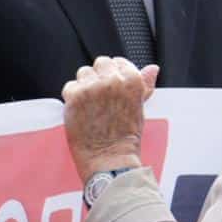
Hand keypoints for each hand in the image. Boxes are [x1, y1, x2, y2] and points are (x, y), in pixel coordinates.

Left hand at [62, 56, 159, 181]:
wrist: (110, 160)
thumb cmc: (126, 138)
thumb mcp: (140, 108)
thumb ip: (144, 85)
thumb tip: (152, 68)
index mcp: (132, 80)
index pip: (118, 62)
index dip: (114, 76)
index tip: (113, 91)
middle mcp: (112, 80)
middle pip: (100, 63)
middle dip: (99, 78)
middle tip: (101, 99)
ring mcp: (93, 87)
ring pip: (83, 73)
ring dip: (85, 86)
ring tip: (91, 106)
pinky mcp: (75, 96)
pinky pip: (69, 87)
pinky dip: (72, 98)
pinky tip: (81, 112)